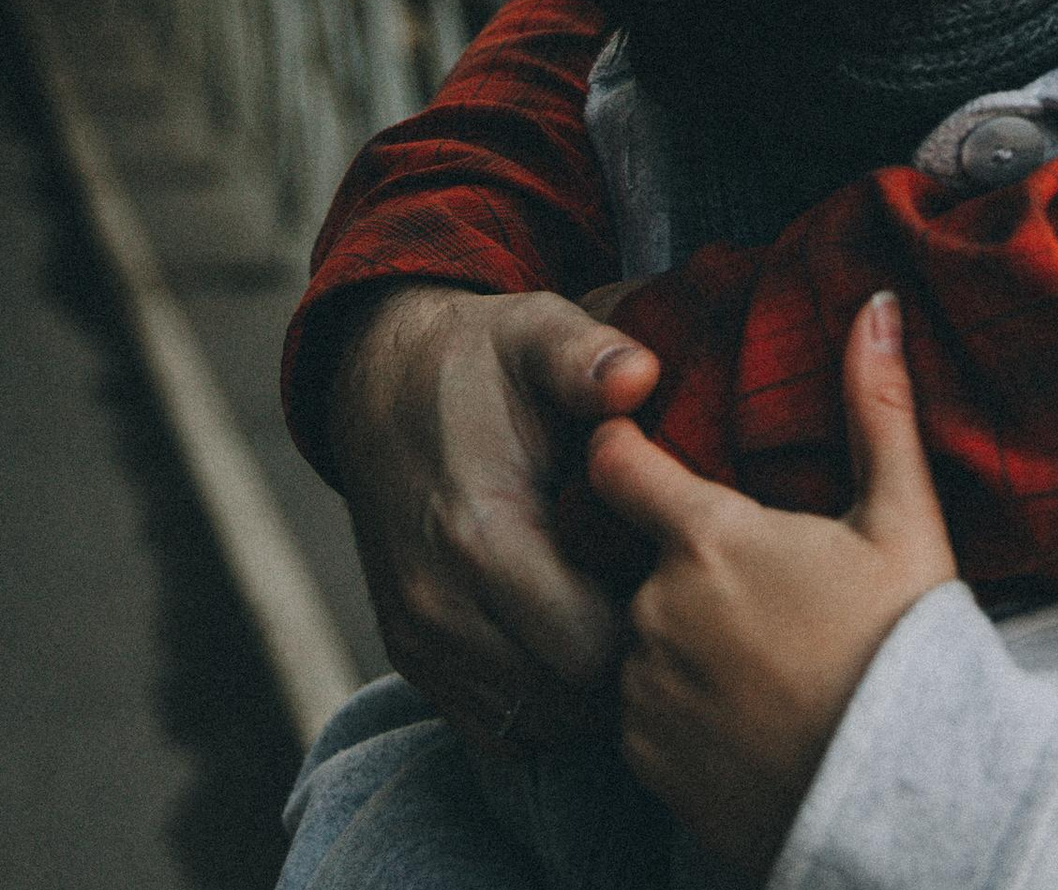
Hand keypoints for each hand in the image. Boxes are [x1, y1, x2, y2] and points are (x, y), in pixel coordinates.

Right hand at [325, 283, 660, 751]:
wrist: (381, 385)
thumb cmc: (479, 361)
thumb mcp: (536, 333)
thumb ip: (587, 357)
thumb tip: (640, 375)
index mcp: (479, 536)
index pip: (590, 650)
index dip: (649, 625)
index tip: (676, 576)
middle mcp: (439, 608)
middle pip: (568, 700)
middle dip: (626, 662)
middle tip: (662, 599)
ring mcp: (420, 641)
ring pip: (534, 723)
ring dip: (586, 688)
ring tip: (621, 611)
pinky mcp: (412, 656)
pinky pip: (495, 724)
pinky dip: (543, 699)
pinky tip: (575, 635)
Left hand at [588, 293, 954, 879]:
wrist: (910, 799)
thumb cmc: (908, 646)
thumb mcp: (903, 517)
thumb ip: (877, 404)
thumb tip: (876, 299)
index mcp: (708, 537)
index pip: (616, 463)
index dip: (621, 447)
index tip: (635, 445)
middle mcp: (656, 610)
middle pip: (643, 560)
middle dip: (687, 564)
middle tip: (760, 586)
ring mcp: (644, 692)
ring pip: (644, 639)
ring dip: (683, 638)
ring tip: (761, 655)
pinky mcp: (647, 763)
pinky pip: (645, 714)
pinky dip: (681, 707)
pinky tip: (747, 711)